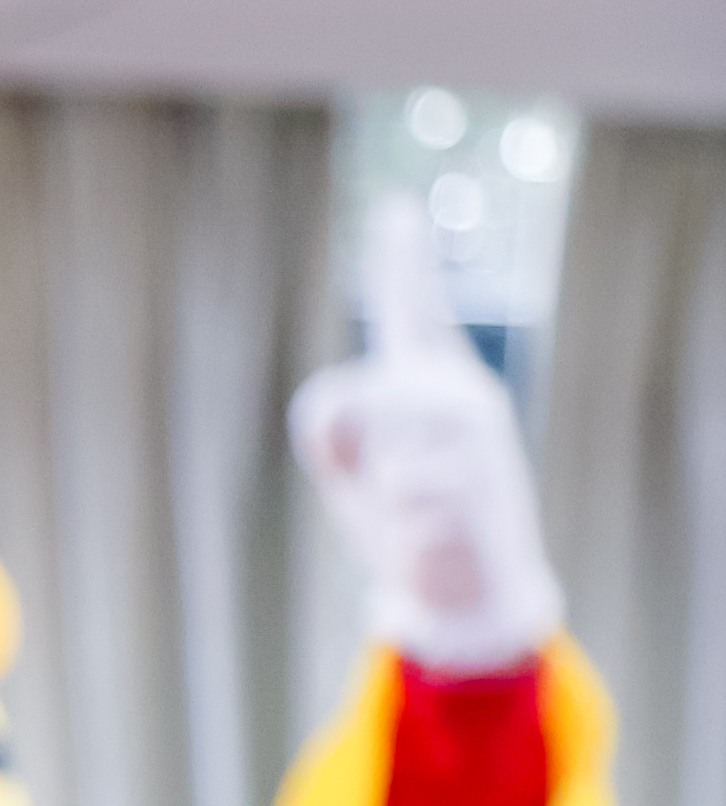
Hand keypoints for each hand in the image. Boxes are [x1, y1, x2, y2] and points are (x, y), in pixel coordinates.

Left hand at [291, 192, 562, 674]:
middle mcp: (464, 395)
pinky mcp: (476, 480)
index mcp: (437, 385)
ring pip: (380, 442)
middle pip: (356, 393)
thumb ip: (332, 429)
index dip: (404, 262)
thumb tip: (330, 404)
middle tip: (382, 486)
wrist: (471, 596)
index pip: (417, 314)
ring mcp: (476, 438)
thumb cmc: (407, 524)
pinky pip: (400, 494)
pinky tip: (431, 533)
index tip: (396, 210)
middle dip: (345, 446)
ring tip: (414, 509)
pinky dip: (399, 524)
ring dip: (379, 488)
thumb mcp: (355, 471)